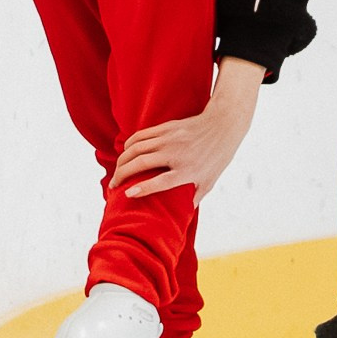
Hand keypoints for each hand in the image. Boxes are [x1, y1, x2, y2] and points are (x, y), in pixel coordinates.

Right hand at [110, 58, 267, 201]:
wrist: (224, 124)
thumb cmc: (218, 156)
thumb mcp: (210, 180)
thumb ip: (195, 196)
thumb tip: (183, 213)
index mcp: (187, 170)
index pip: (161, 181)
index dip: (143, 188)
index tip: (127, 194)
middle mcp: (176, 153)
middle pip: (141, 163)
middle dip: (122, 175)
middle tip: (113, 187)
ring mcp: (169, 138)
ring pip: (136, 148)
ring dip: (121, 161)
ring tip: (116, 173)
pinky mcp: (166, 127)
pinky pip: (141, 136)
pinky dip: (128, 145)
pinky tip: (124, 154)